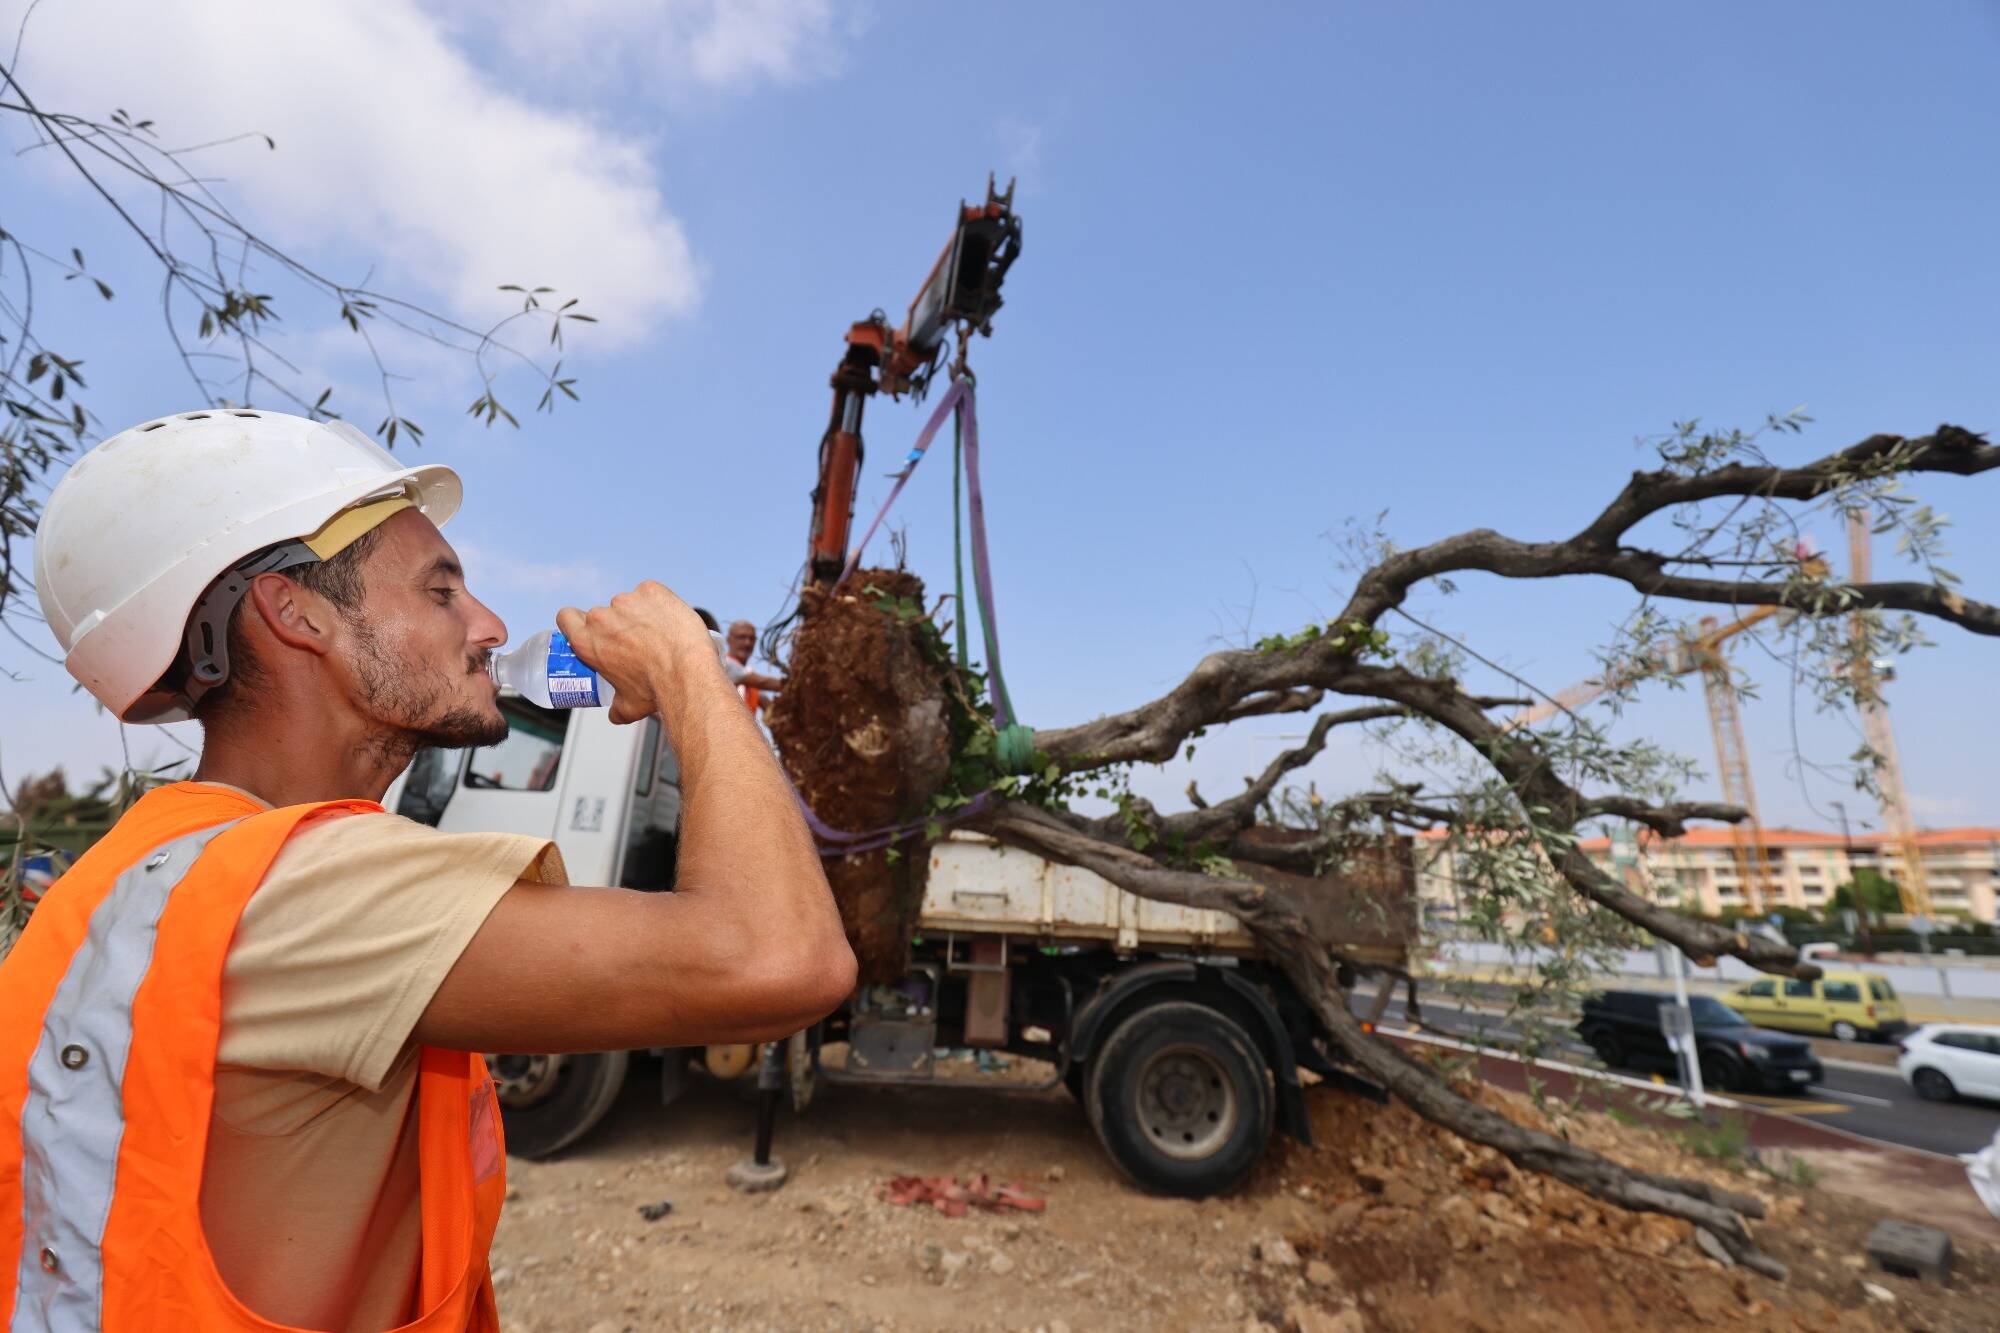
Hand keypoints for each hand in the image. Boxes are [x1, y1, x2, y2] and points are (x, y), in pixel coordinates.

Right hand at [557, 581, 714, 724]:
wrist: (687, 671)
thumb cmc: (656, 688)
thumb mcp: (628, 706)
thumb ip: (616, 708)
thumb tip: (615, 714)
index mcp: (587, 641)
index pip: (566, 617)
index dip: (575, 621)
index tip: (588, 628)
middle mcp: (602, 617)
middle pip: (602, 614)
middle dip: (615, 625)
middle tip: (634, 641)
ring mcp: (626, 600)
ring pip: (628, 604)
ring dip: (638, 615)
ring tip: (659, 634)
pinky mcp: (650, 590)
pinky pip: (651, 594)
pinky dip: (659, 604)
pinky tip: (669, 621)